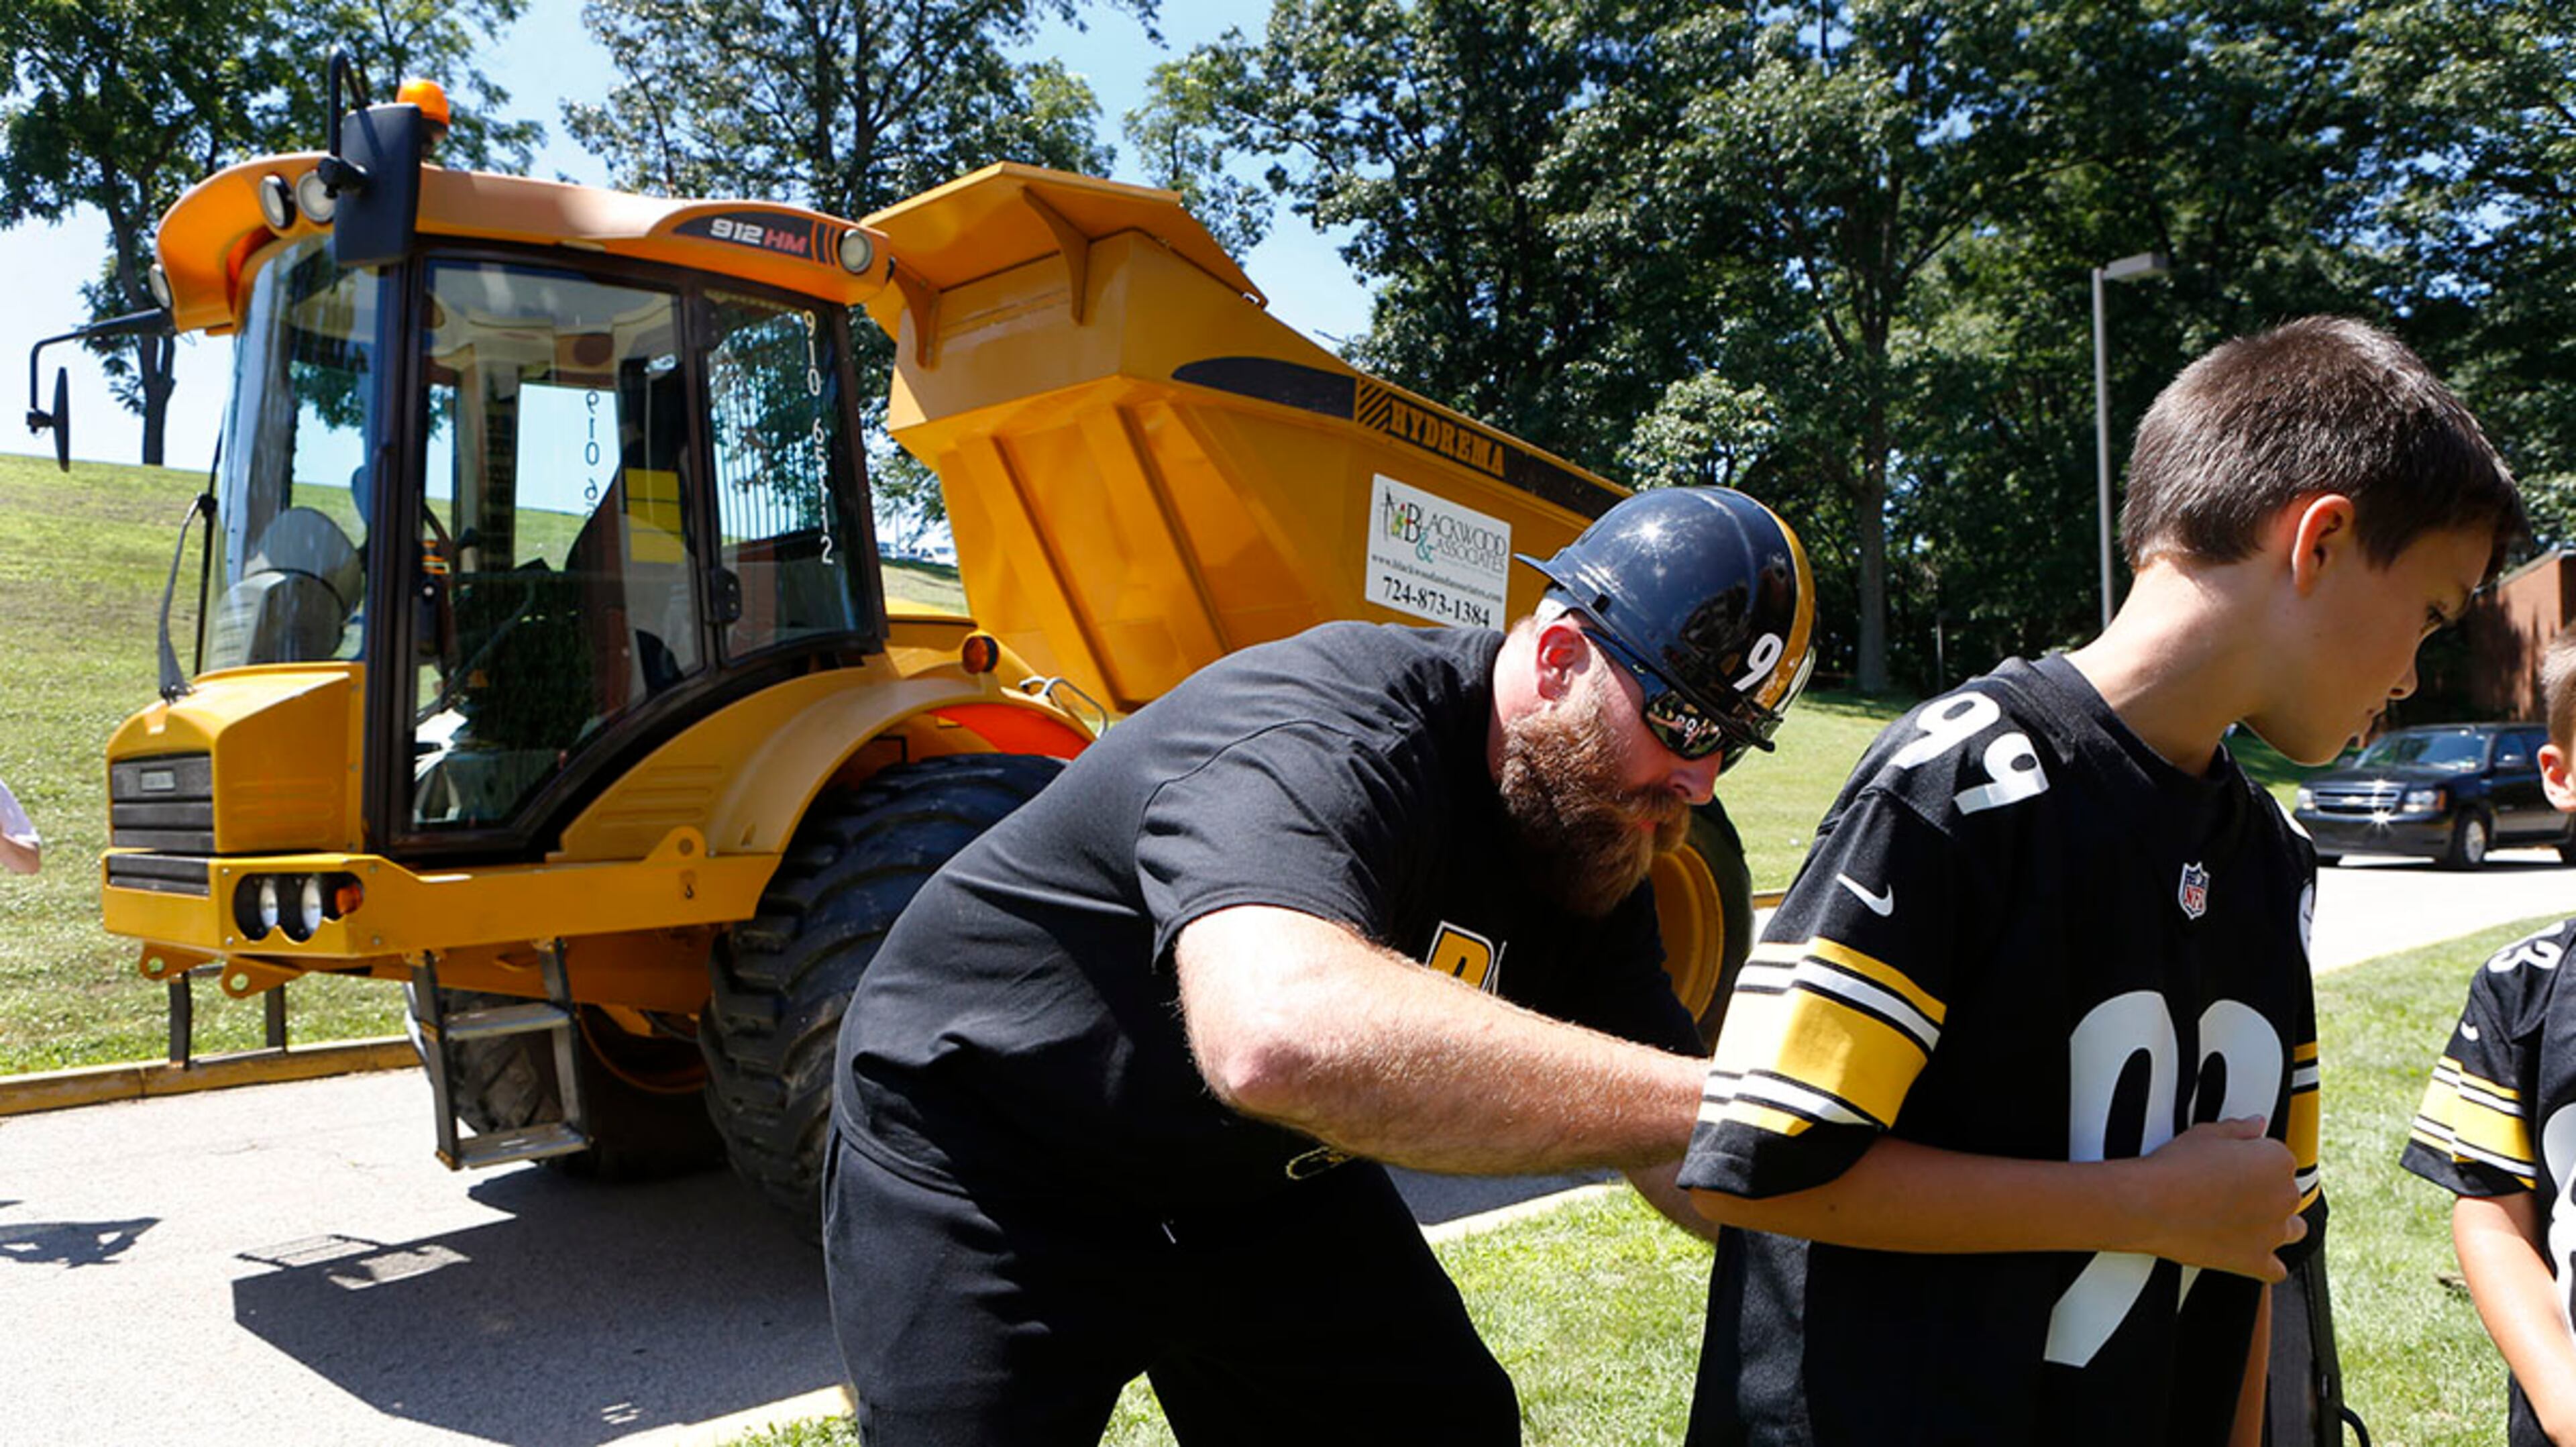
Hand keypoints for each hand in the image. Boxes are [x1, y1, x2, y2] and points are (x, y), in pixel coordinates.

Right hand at [2131, 1116, 2304, 1281]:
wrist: (2149, 1204)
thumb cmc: (2175, 1167)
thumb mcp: (2206, 1134)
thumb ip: (2239, 1129)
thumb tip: (2256, 1124)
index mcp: (2277, 1161)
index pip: (2281, 1160)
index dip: (2257, 1162)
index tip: (2237, 1167)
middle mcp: (2284, 1197)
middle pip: (2288, 1194)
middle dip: (2267, 1193)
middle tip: (2232, 1191)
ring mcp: (2272, 1232)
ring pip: (2293, 1230)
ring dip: (2277, 1225)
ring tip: (2245, 1220)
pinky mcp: (2255, 1261)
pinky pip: (2276, 1269)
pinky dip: (2266, 1263)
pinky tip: (2248, 1252)